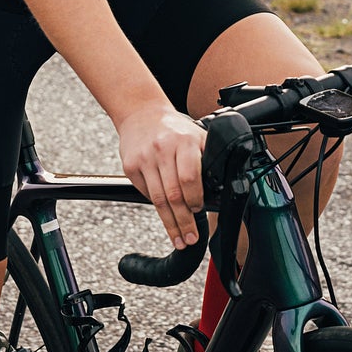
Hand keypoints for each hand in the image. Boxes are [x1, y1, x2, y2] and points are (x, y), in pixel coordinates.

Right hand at [117, 101, 205, 249]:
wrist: (141, 113)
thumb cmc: (173, 129)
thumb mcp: (197, 135)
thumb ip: (208, 158)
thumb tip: (221, 188)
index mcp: (184, 141)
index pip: (189, 178)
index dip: (195, 199)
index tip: (199, 211)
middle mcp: (163, 149)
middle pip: (173, 195)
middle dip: (183, 221)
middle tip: (190, 238)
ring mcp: (144, 158)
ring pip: (158, 199)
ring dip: (170, 223)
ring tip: (179, 238)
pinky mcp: (130, 166)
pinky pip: (145, 193)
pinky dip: (157, 206)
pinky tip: (165, 216)